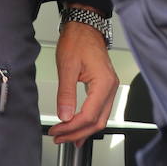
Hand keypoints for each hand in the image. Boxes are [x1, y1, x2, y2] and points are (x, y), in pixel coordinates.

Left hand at [48, 10, 118, 145]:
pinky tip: (79, 129)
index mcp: (103, 83)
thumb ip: (66, 94)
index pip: (89, 115)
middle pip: (97, 121)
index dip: (71, 127)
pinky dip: (88, 122)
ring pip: (100, 118)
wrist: (84, 27)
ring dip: (83, 130)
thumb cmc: (78, 41)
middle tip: (59, 137)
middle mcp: (110, 87)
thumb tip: (64, 115)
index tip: (56, 130)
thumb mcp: (67, 67)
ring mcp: (109, 87)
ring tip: (66, 137)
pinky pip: (99, 110)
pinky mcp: (105, 87)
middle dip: (77, 133)